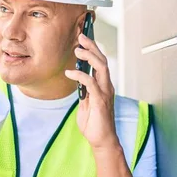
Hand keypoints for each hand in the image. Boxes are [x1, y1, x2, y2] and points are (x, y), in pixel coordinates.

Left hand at [65, 34, 118, 149]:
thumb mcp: (86, 104)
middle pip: (102, 60)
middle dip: (92, 46)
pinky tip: (70, 72)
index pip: (100, 63)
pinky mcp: (100, 101)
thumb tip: (77, 81)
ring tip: (77, 49)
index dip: (93, 49)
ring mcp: (105, 93)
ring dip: (89, 56)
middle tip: (81, 36)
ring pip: (101, 67)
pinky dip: (80, 75)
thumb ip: (84, 92)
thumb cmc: (94, 124)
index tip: (84, 38)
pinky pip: (91, 83)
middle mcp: (107, 86)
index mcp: (103, 86)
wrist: (101, 141)